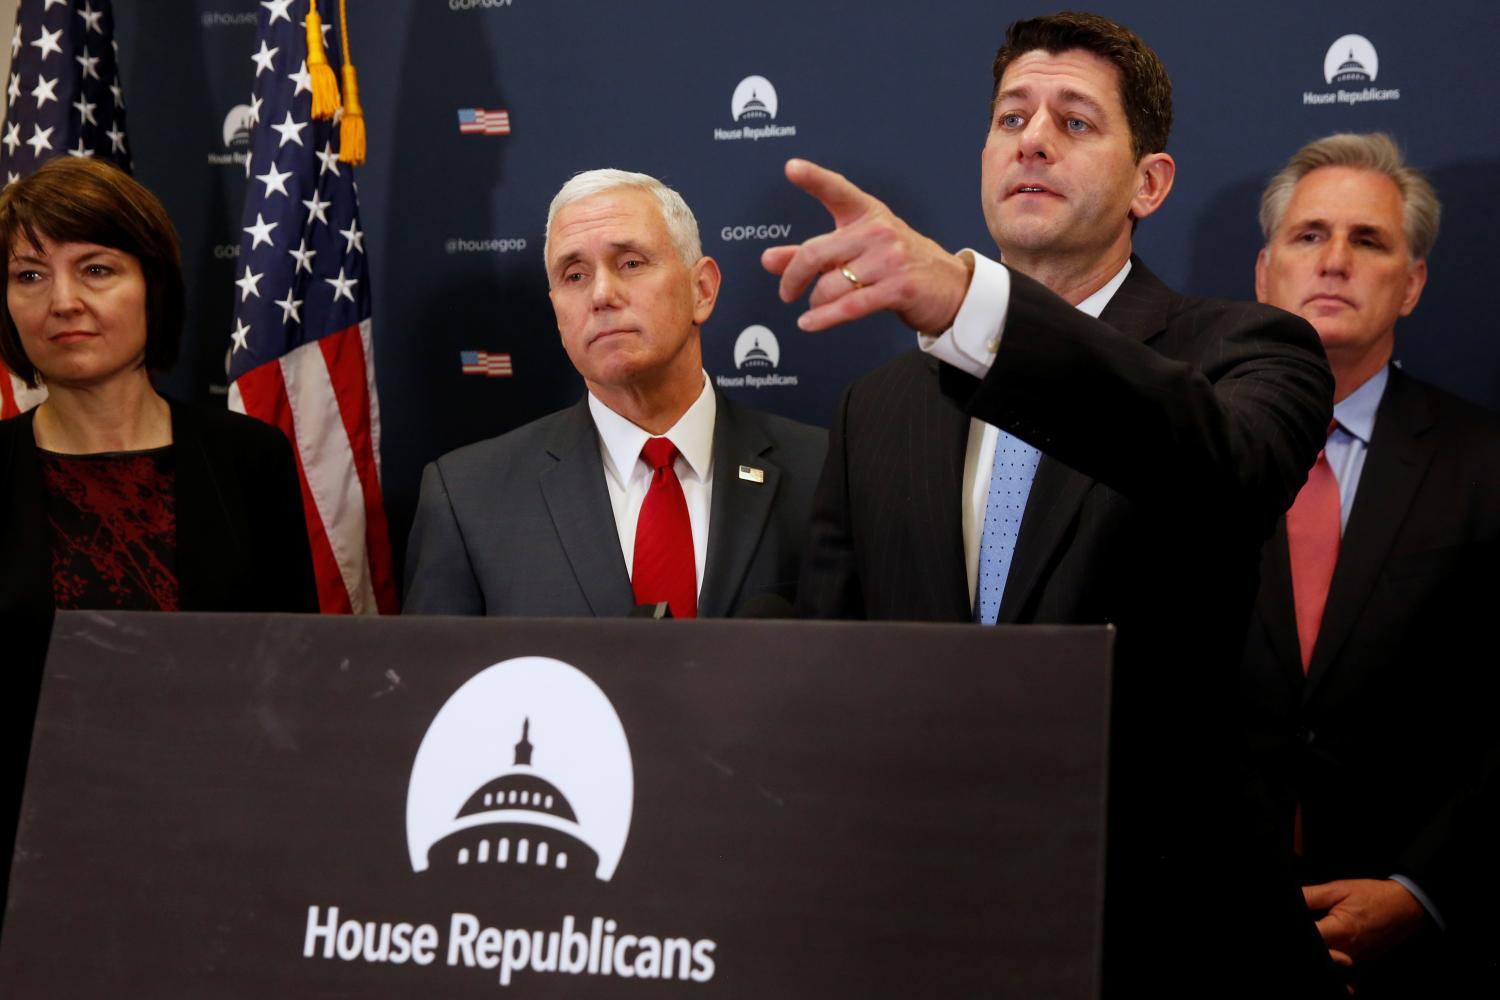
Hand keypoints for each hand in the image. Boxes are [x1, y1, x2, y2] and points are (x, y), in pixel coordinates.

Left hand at [761, 158, 972, 333]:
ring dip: (815, 301)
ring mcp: (890, 260)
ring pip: (831, 285)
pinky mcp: (898, 288)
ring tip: (815, 306)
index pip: (838, 190)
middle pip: (817, 253)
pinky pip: (849, 306)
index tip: (792, 168)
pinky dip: (823, 318)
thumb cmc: (897, 264)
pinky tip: (809, 323)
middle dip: (793, 277)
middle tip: (786, 291)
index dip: (814, 179)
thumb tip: (769, 260)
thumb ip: (812, 253)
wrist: (950, 287)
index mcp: (868, 214)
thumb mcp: (857, 249)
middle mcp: (878, 232)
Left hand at [1303, 878, 1426, 963]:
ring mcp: (1357, 959)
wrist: (1407, 906)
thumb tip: (1290, 897)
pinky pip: (1342, 964)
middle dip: (1310, 943)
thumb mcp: (1339, 889)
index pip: (1311, 940)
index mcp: (1340, 931)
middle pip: (1320, 954)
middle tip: (1311, 928)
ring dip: (1322, 950)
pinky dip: (1333, 956)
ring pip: (1330, 962)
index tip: (1296, 925)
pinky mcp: (1362, 961)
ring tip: (1321, 932)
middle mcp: (1348, 951)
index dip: (1300, 932)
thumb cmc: (1374, 895)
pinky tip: (1330, 948)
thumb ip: (1311, 896)